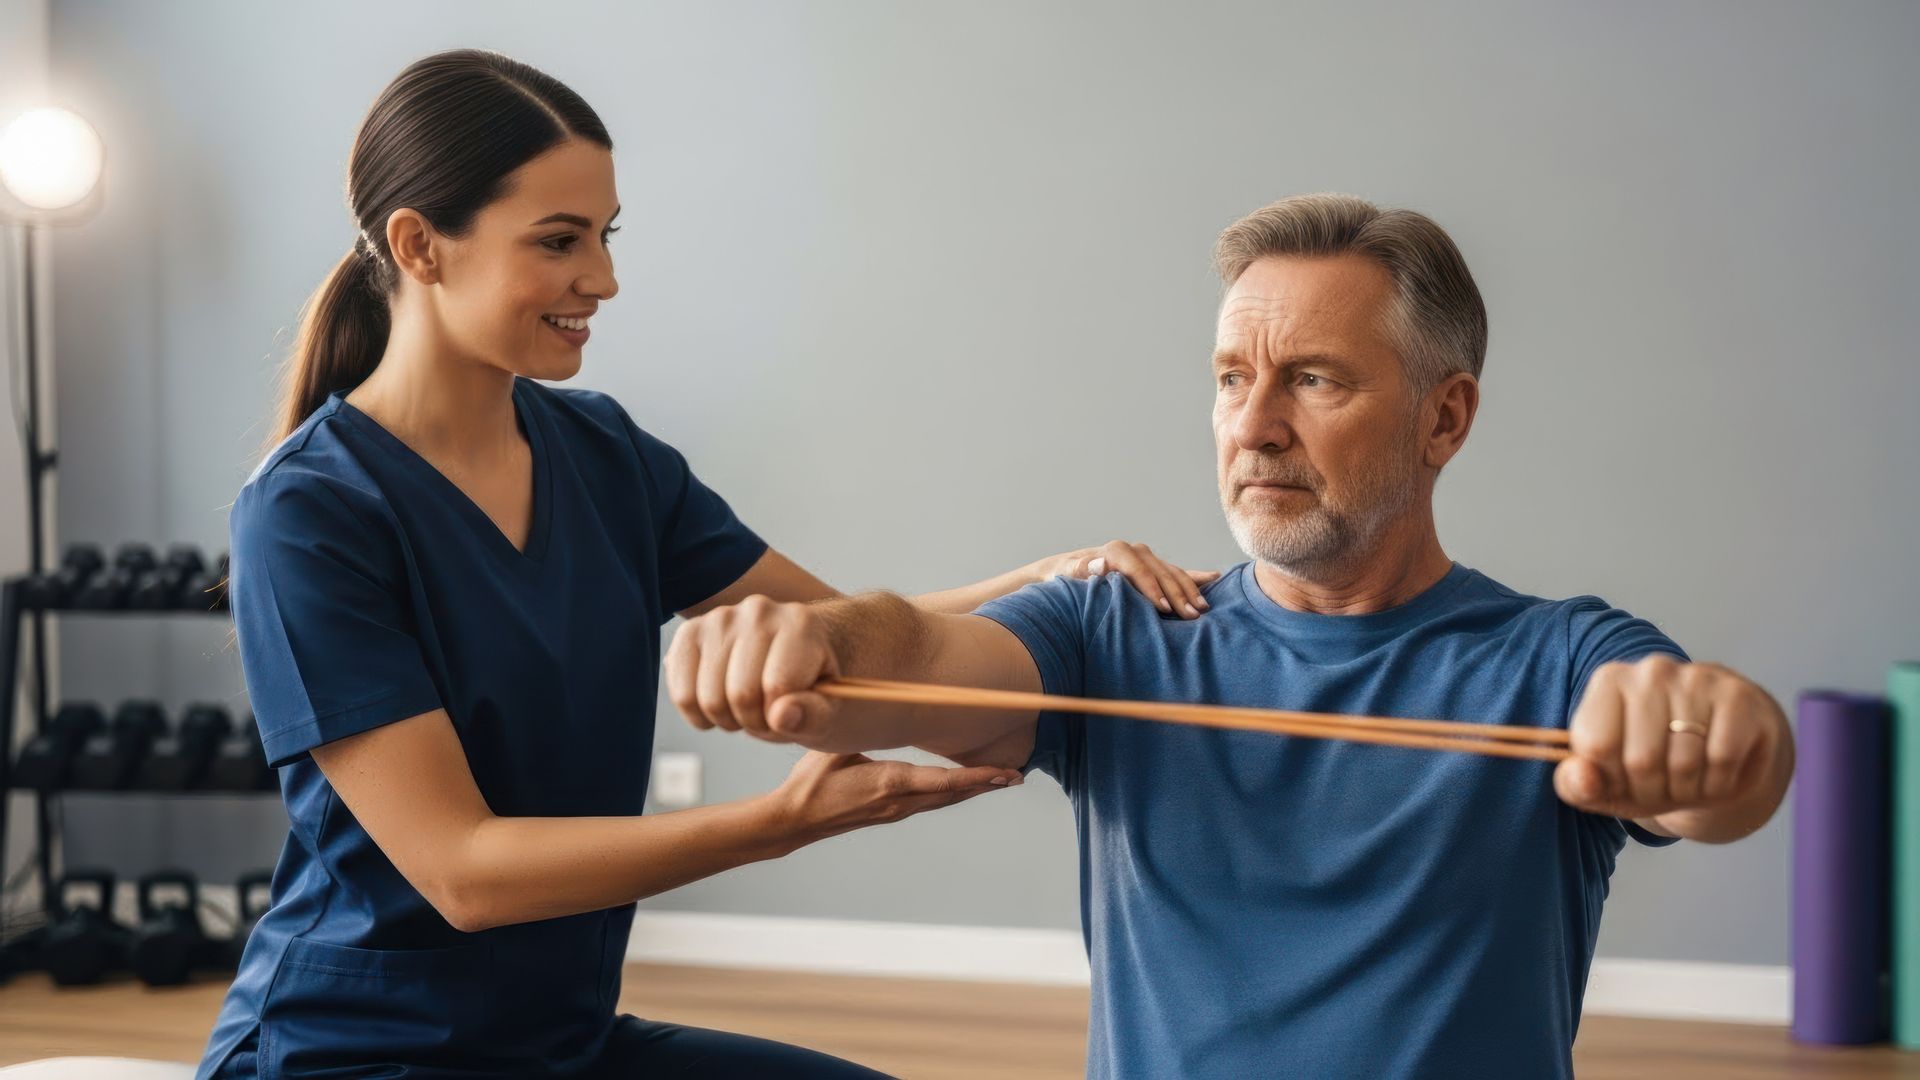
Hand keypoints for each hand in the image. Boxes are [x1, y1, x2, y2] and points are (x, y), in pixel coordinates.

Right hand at [666, 594, 844, 743]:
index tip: (790, 713)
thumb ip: (813, 714)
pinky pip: (682, 694)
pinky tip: (720, 705)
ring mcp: (720, 617)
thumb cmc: (810, 685)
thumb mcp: (828, 708)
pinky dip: (699, 715)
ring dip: (728, 720)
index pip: (778, 688)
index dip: (782, 719)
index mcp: (800, 623)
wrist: (789, 656)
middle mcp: (759, 610)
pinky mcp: (690, 631)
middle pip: (741, 695)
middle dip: (754, 722)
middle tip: (767, 714)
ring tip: (747, 707)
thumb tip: (781, 716)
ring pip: (709, 699)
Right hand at [762, 750, 1021, 845]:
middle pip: (954, 793)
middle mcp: (900, 801)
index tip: (1004, 774)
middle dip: (986, 784)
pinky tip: (963, 786)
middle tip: (1016, 776)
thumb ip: (853, 726)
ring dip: (973, 789)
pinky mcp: (891, 812)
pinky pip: (932, 802)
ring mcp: (897, 810)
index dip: (976, 777)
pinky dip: (954, 792)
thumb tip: (864, 700)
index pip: (944, 781)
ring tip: (1001, 780)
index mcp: (890, 783)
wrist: (796, 820)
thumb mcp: (833, 749)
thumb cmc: (810, 781)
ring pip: (945, 800)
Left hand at [1043, 540, 1220, 619]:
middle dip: (1177, 594)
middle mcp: (1135, 551)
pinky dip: (1193, 576)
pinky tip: (1214, 577)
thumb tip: (1099, 563)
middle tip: (1192, 615)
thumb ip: (1081, 569)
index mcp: (1117, 551)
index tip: (1164, 609)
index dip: (1153, 589)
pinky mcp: (1151, 567)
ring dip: (1189, 590)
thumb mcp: (1067, 573)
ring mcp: (1146, 558)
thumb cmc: (1065, 576)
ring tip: (1203, 609)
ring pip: (1172, 573)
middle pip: (1161, 572)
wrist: (1066, 570)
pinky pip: (1176, 572)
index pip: (1140, 571)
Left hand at [1553, 655, 1788, 831]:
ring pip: (1685, 762)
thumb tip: (1579, 777)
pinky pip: (1723, 758)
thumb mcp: (1607, 784)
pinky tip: (1719, 771)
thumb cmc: (1654, 767)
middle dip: (1653, 792)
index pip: (1597, 747)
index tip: (1624, 782)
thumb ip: (1578, 785)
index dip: (1612, 782)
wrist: (1721, 750)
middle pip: (1641, 759)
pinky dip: (1720, 782)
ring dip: (1689, 790)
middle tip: (1664, 788)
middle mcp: (1651, 670)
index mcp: (1609, 680)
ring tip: (1691, 780)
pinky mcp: (1738, 696)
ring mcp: (1697, 678)